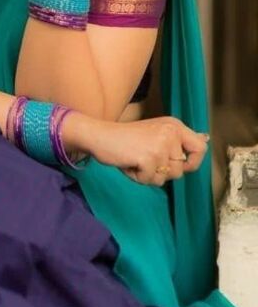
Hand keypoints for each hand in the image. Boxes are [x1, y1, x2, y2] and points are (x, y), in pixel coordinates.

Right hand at [75, 114, 209, 186]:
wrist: (100, 136)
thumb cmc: (126, 138)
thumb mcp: (156, 133)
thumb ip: (178, 140)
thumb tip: (206, 139)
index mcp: (174, 126)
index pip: (201, 147)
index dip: (193, 162)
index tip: (177, 164)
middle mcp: (171, 133)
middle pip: (181, 169)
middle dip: (163, 172)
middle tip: (145, 160)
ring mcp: (160, 145)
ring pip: (166, 177)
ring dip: (149, 175)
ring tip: (136, 161)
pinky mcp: (149, 157)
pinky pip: (150, 180)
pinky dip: (138, 177)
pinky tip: (129, 164)